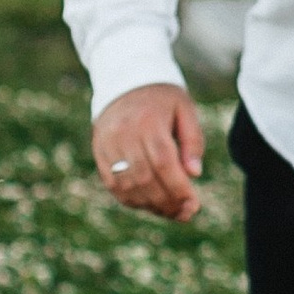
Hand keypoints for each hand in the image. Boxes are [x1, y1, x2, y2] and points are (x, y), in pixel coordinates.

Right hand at [92, 82, 206, 219]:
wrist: (125, 81)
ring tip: (172, 212)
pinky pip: (113, 185)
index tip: (193, 204)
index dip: (178, 188)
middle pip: (145, 177)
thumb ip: (193, 141)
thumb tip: (194, 174)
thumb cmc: (162, 98)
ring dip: (151, 205)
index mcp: (147, 120)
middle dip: (167, 201)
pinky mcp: (99, 153)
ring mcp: (107, 144)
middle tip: (186, 213)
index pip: (163, 161)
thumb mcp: (185, 110)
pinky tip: (151, 205)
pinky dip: (132, 200)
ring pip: (127, 185)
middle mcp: (123, 133)